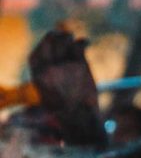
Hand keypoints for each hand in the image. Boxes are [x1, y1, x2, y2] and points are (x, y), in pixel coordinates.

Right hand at [28, 30, 103, 145]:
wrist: (79, 120)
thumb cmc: (65, 111)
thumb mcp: (47, 94)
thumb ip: (46, 77)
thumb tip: (50, 61)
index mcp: (37, 74)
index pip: (39, 52)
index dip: (46, 46)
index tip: (52, 44)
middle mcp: (48, 67)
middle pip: (50, 40)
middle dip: (58, 36)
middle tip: (66, 37)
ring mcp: (63, 65)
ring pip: (65, 40)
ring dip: (70, 38)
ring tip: (77, 41)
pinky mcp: (78, 65)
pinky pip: (79, 46)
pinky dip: (83, 42)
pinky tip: (87, 43)